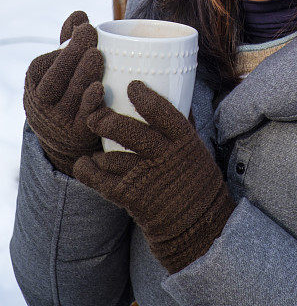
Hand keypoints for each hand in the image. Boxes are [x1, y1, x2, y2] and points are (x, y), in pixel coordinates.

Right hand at [23, 11, 104, 176]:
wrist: (64, 133)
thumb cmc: (66, 87)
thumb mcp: (62, 65)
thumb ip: (69, 41)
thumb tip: (79, 14)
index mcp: (35, 80)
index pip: (46, 64)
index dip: (67, 46)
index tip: (86, 27)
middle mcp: (43, 101)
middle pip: (55, 80)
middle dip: (72, 56)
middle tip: (90, 35)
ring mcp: (60, 120)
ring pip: (70, 97)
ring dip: (83, 75)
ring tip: (96, 55)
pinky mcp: (78, 134)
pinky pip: (84, 118)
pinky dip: (91, 104)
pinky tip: (99, 88)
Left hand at [73, 80, 235, 273]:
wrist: (198, 225)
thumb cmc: (195, 179)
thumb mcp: (195, 149)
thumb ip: (181, 125)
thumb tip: (170, 93)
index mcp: (184, 141)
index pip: (163, 113)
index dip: (145, 97)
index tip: (132, 86)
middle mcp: (165, 157)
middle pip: (131, 133)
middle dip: (108, 121)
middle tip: (94, 115)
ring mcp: (147, 179)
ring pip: (114, 158)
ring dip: (98, 151)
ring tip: (90, 140)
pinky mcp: (133, 198)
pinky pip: (103, 182)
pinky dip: (88, 171)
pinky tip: (83, 164)